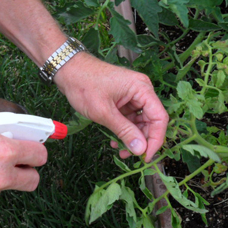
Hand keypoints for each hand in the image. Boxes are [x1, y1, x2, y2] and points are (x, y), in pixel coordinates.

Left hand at [54, 52, 168, 161]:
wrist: (68, 70)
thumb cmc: (84, 85)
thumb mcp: (104, 112)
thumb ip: (124, 131)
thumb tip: (140, 149)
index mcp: (142, 89)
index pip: (159, 118)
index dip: (156, 139)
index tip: (146, 157)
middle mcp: (142, 91)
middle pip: (151, 121)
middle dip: (142, 140)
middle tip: (129, 155)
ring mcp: (133, 96)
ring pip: (140, 123)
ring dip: (132, 138)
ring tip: (120, 150)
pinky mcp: (124, 101)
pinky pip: (130, 120)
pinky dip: (124, 131)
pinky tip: (114, 140)